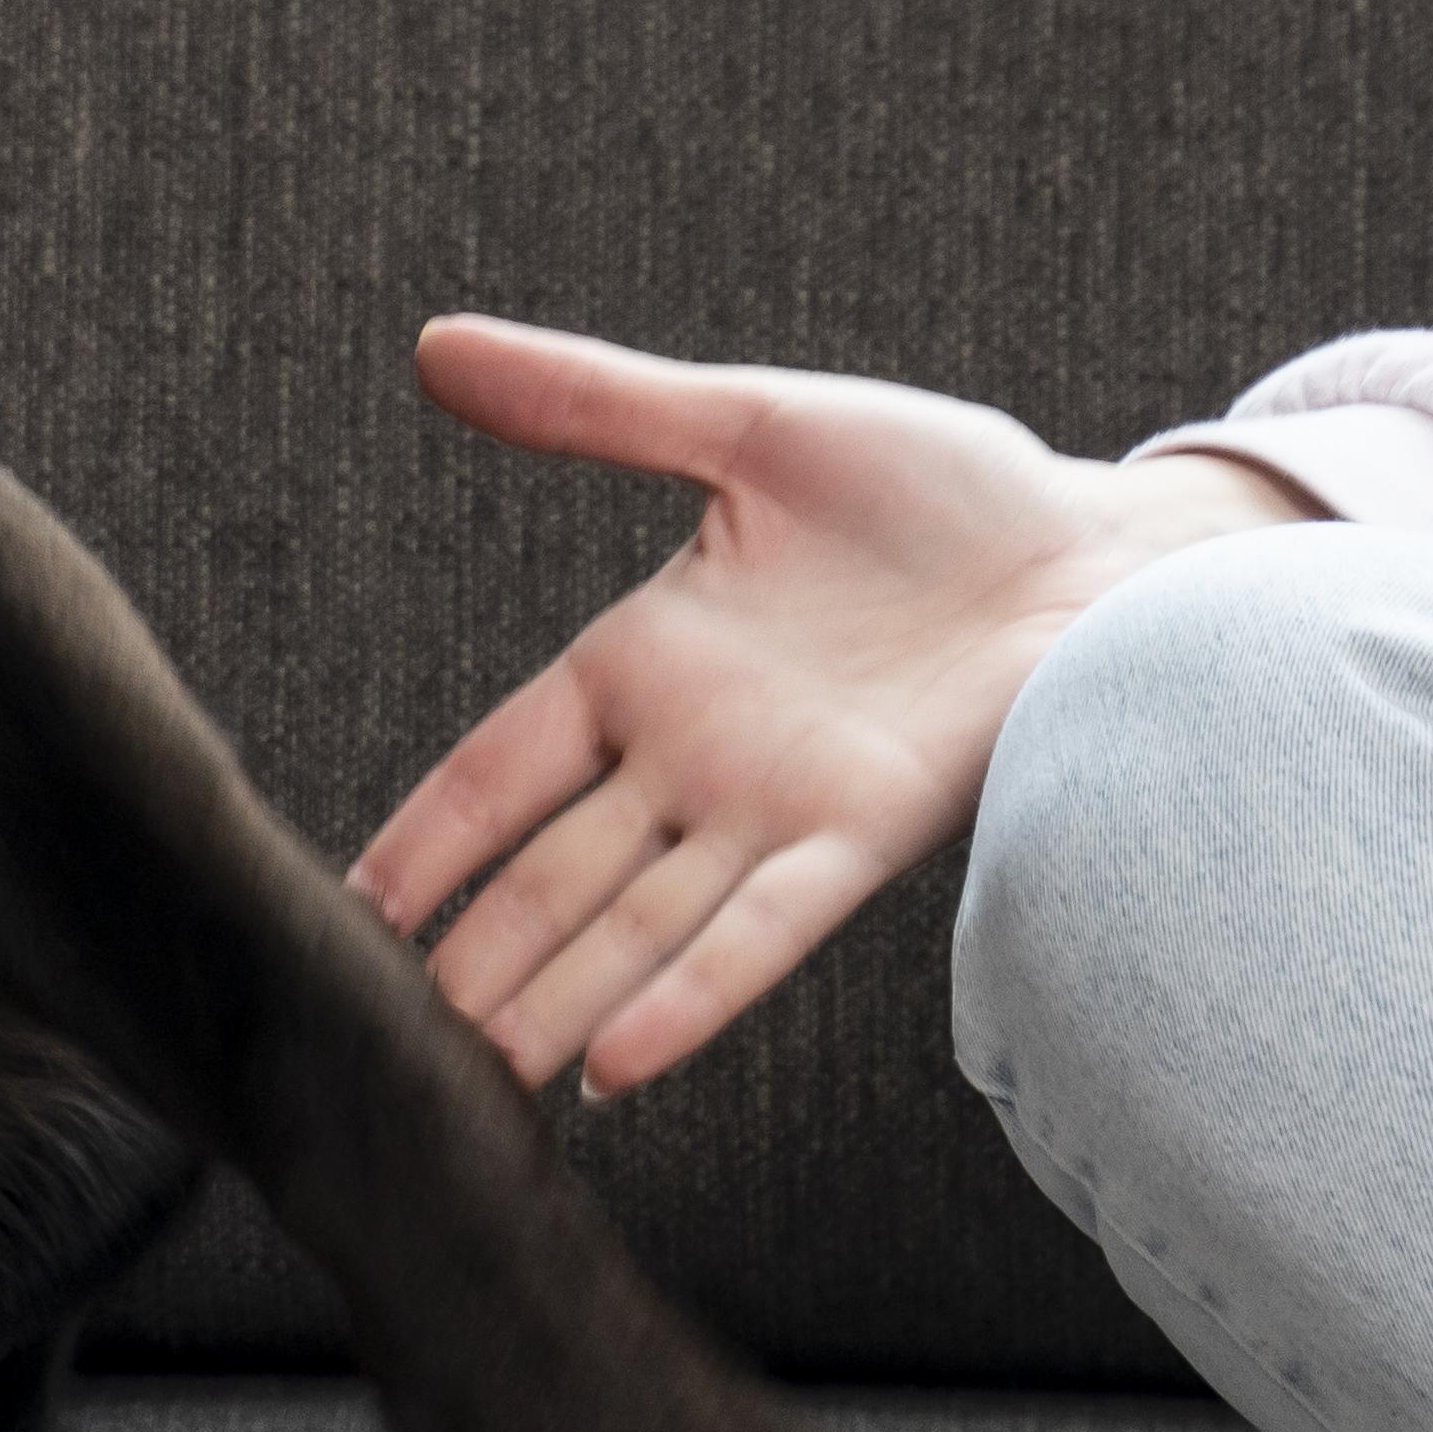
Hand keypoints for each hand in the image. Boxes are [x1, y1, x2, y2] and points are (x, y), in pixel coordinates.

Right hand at [360, 318, 1303, 1095]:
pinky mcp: (865, 832)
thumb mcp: (747, 426)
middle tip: (377, 1054)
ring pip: (635, 926)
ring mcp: (775, 806)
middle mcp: (696, 757)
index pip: (494, 772)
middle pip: (550, 878)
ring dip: (555, 1005)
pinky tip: (617, 1065)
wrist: (1094, 539)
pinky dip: (690, 995)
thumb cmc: (934, 485)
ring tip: (470, 1087)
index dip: (422, 840)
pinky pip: (760, 930)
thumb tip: (438, 344)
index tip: (338, 913)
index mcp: (646, 661)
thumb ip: (598, 405)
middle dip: (467, 963)